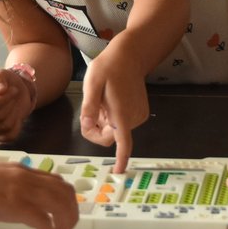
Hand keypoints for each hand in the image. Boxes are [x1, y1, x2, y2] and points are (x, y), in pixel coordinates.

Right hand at [0, 67, 36, 141]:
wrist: (13, 92)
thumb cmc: (4, 82)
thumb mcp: (0, 74)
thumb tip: (0, 91)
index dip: (4, 98)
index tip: (13, 90)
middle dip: (11, 104)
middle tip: (14, 96)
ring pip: (6, 126)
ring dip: (16, 113)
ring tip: (14, 104)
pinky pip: (10, 136)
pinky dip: (17, 126)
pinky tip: (15, 116)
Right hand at [0, 158, 78, 228]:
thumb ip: (10, 190)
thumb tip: (20, 208)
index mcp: (22, 171)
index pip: (58, 182)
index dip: (66, 203)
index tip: (60, 220)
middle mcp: (26, 177)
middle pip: (66, 194)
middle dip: (70, 216)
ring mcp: (21, 190)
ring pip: (60, 206)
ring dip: (63, 226)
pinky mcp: (13, 205)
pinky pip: (43, 221)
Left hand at [78, 51, 148, 172]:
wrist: (130, 56)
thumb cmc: (108, 68)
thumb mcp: (92, 84)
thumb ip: (89, 106)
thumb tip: (86, 125)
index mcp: (121, 114)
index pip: (123, 143)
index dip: (121, 159)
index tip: (118, 172)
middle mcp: (133, 118)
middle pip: (111, 137)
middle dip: (97, 130)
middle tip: (89, 112)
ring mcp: (139, 116)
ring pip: (116, 131)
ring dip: (104, 123)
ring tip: (102, 102)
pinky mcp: (140, 113)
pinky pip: (122, 125)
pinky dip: (112, 119)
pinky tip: (110, 102)